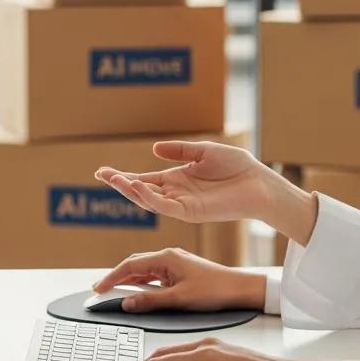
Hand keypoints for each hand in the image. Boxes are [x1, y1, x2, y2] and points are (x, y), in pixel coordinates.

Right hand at [92, 248, 265, 311]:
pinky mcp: (180, 270)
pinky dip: (142, 282)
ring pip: (145, 269)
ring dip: (129, 280)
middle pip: (135, 264)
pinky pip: (155, 274)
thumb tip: (127, 302)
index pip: (130, 265)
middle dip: (117, 276)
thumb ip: (150, 301)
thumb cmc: (214, 290)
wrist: (238, 288)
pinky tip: (138, 292)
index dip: (111, 277)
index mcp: (166, 257)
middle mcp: (169, 256)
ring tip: (114, 292)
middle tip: (101, 290)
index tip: (98, 288)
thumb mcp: (179, 299)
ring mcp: (175, 262)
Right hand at [95, 140, 278, 223]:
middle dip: (120, 184)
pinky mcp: (191, 212)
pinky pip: (165, 207)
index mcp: (178, 179)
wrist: (258, 182)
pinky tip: (139, 186)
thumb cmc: (237, 166)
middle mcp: (176, 193)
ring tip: (115, 179)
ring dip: (131, 190)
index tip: (103, 171)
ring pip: (149, 200)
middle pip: (141, 191)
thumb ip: (179, 151)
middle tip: (101, 174)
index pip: (145, 179)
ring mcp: (182, 204)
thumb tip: (154, 148)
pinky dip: (150, 197)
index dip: (124, 176)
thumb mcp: (204, 151)